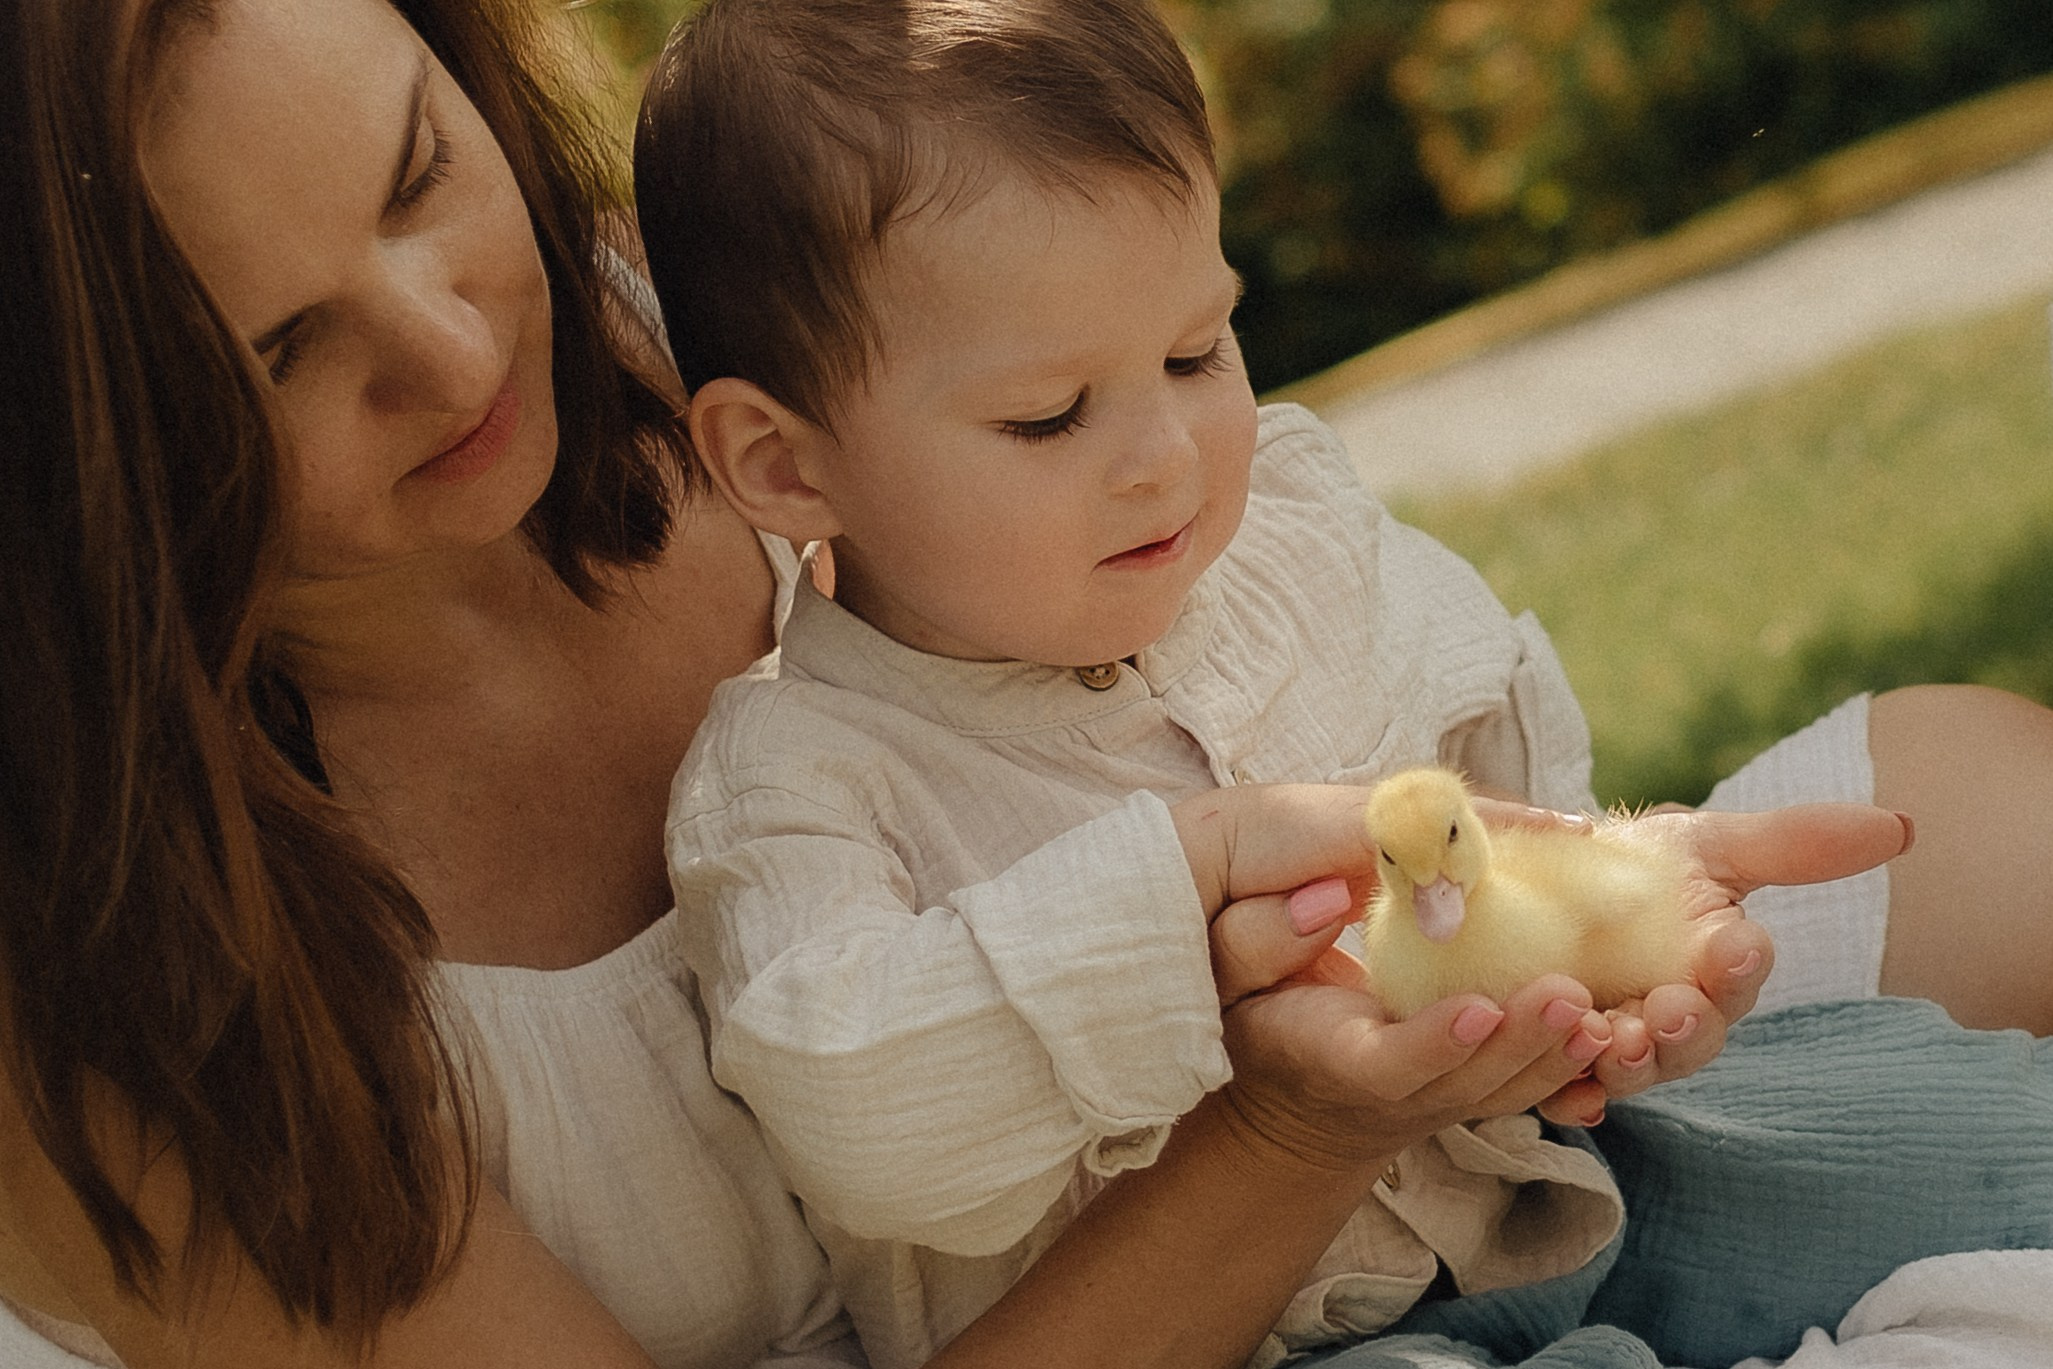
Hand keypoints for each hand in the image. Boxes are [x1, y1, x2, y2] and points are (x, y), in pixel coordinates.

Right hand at [1188, 788, 1613, 1172]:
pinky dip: (1570, 1062)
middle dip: (1521, 1041)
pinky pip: (1528, 1086)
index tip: (1480, 1005)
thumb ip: (1254, 940)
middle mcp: (1395, 1096)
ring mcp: (1440, 1103)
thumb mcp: (1229, 980)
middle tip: (1570, 994)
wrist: (1301, 1098)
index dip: (1436, 1041)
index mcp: (1333, 1061)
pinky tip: (1612, 1025)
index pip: (1387, 1065)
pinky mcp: (1475, 1094)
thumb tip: (1321, 897)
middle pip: (1468, 1083)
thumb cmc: (1261, 1014)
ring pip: (1508, 1090)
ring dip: (1558, 1054)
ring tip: (1603, 1010)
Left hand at [1536, 801, 1913, 1124]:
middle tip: (1671, 1008)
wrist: (1546, 880)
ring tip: (1614, 1036)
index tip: (1733, 945)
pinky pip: (1566, 1094)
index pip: (1739, 976)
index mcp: (1715, 972)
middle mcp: (1673, 1019)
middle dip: (1686, 1028)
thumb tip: (1900, 828)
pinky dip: (1571, 1097)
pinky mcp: (1555, 1061)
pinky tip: (1568, 1094)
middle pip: (1692, 1042)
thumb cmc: (1639, 866)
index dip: (1739, 967)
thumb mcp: (1706, 844)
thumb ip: (1794, 843)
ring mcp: (1614, 1045)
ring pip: (1633, 1073)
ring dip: (1631, 1064)